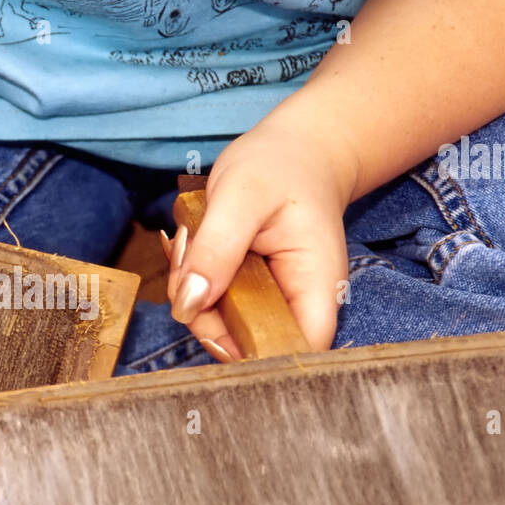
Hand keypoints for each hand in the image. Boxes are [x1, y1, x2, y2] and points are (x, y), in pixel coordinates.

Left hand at [163, 109, 358, 358]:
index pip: (291, 352)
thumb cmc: (279, 167)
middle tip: (190, 258)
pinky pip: (210, 305)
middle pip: (245, 345)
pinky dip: (191, 281)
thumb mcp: (241, 197)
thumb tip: (189, 304)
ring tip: (193, 241)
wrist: (294, 150)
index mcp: (315, 289)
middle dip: (202, 313)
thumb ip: (216, 250)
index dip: (248, 354)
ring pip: (219, 326)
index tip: (209, 315)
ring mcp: (269, 302)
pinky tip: (194, 245)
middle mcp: (296, 305)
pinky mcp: (247, 294)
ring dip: (190, 292)